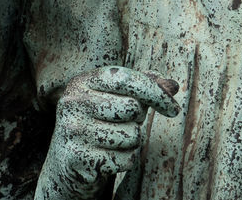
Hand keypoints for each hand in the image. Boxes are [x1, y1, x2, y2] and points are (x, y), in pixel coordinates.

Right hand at [35, 66, 179, 199]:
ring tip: (113, 141)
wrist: (68, 162)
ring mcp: (73, 130)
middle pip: (132, 108)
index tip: (173, 109)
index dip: (154, 92)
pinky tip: (109, 157)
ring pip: (131, 135)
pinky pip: (125, 159)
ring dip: (132, 142)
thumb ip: (143, 88)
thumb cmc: (99, 123)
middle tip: (122, 123)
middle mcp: (73, 102)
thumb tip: (172, 85)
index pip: (125, 79)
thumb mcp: (117, 99)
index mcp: (82, 82)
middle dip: (137, 119)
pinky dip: (126, 160)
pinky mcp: (78, 158)